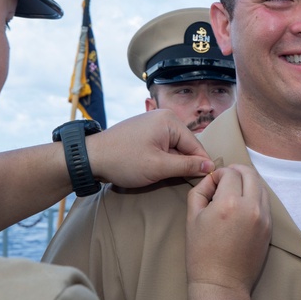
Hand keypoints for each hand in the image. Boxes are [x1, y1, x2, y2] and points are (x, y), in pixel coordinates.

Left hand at [84, 110, 213, 187]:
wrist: (90, 158)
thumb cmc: (123, 161)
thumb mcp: (158, 167)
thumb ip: (186, 166)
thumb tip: (210, 166)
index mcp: (170, 120)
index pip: (196, 146)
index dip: (201, 166)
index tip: (205, 183)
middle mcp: (164, 117)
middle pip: (185, 146)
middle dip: (183, 164)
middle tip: (179, 183)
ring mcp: (153, 123)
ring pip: (174, 148)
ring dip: (171, 163)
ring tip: (163, 176)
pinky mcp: (145, 131)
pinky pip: (162, 146)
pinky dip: (162, 159)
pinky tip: (154, 170)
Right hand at [186, 164, 270, 293]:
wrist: (221, 284)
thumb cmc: (202, 253)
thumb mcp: (192, 218)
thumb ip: (200, 191)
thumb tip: (212, 179)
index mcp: (229, 203)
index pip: (229, 173)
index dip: (218, 174)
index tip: (212, 183)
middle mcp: (251, 207)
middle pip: (250, 174)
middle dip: (236, 172)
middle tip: (224, 180)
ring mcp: (264, 218)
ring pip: (260, 186)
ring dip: (247, 183)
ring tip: (233, 192)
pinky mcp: (270, 228)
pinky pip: (265, 202)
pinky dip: (255, 197)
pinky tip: (242, 205)